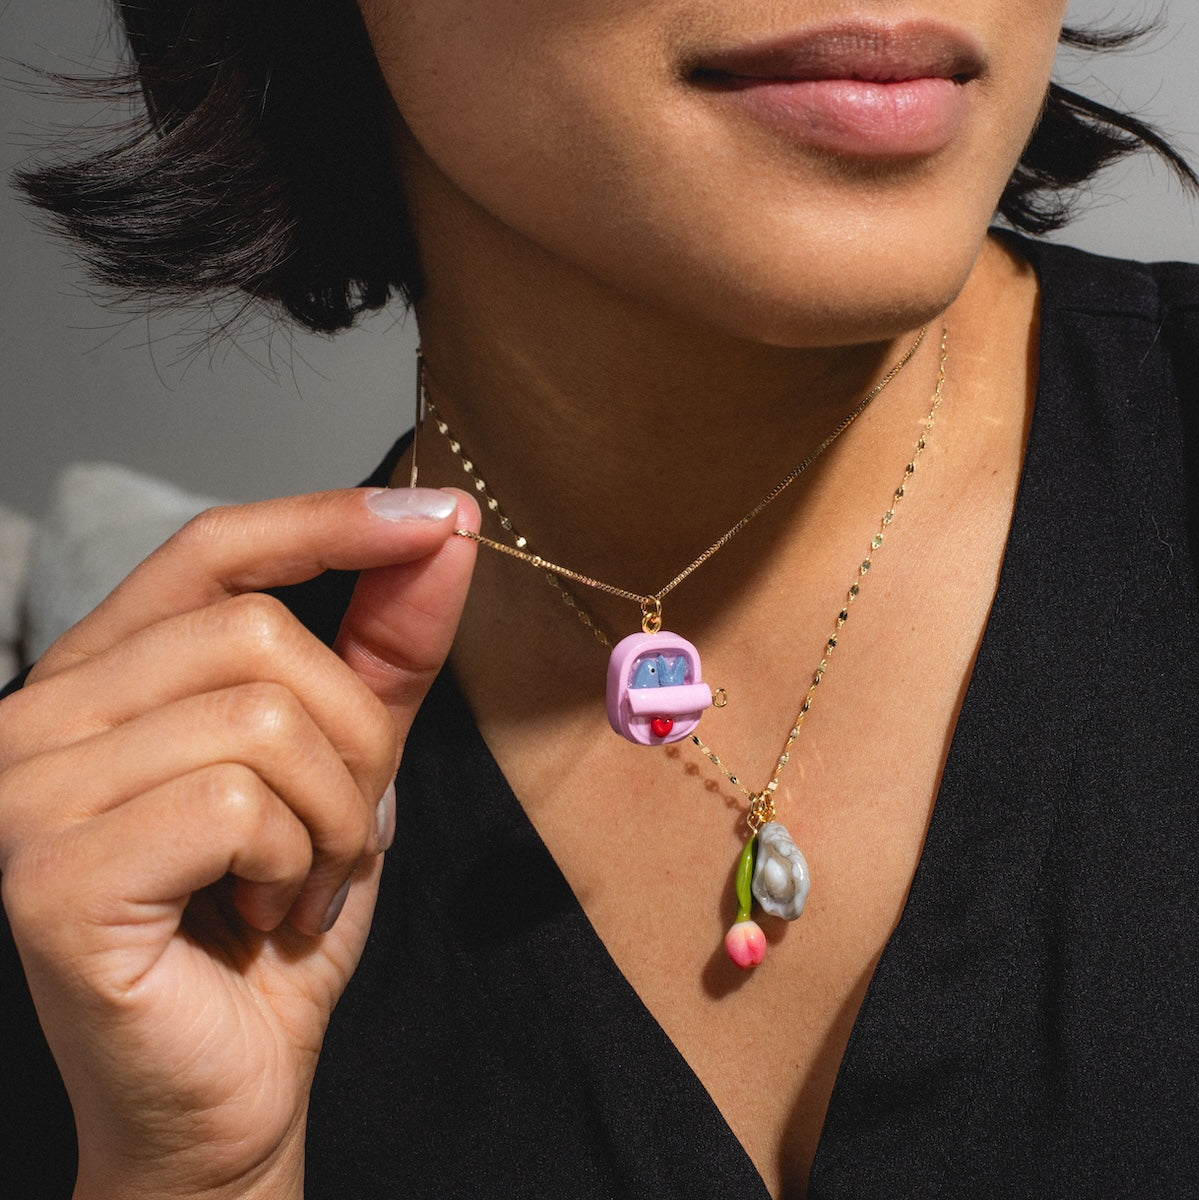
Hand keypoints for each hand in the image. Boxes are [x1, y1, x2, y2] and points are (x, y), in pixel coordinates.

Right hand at [0, 486, 477, 1199]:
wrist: (228, 1091)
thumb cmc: (274, 921)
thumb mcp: (347, 764)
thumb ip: (384, 649)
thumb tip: (444, 534)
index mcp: (107, 678)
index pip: (213, 550)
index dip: (329, 519)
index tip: (442, 516)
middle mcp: (41, 718)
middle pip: (261, 634)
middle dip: (354, 738)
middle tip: (340, 828)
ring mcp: (29, 794)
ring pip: (264, 716)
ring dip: (334, 814)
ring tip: (300, 881)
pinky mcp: (51, 874)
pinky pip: (240, 804)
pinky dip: (295, 864)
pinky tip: (262, 918)